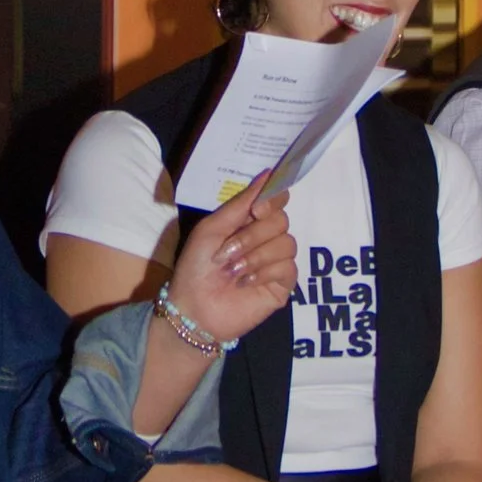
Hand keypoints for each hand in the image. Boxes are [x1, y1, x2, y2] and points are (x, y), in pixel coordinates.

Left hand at [163, 187, 296, 347]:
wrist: (193, 308)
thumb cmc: (196, 268)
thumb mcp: (212, 228)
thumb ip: (241, 203)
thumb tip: (268, 173)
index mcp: (249, 222)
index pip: (276, 200)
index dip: (273, 199)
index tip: (257, 209)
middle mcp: (266, 238)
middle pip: (282, 220)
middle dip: (252, 235)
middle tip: (229, 251)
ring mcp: (276, 262)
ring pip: (287, 243)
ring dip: (255, 256)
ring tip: (232, 271)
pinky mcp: (282, 285)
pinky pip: (288, 267)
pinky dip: (264, 272)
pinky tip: (245, 283)